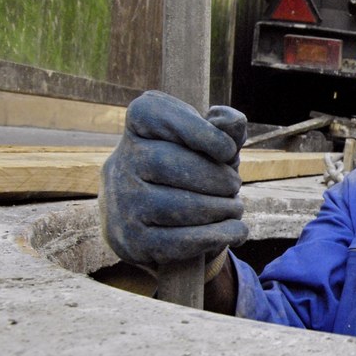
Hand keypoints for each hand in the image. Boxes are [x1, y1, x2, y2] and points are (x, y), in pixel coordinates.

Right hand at [100, 90, 248, 269]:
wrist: (158, 221)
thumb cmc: (192, 170)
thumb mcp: (209, 143)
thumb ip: (225, 129)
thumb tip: (233, 123)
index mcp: (138, 128)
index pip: (152, 112)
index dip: (197, 129)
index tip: (228, 149)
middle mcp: (120, 163)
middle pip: (165, 163)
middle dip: (214, 177)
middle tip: (235, 185)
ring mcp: (121, 205)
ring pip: (174, 207)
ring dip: (219, 209)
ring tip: (234, 208)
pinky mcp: (131, 242)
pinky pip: (177, 242)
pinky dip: (216, 237)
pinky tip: (235, 232)